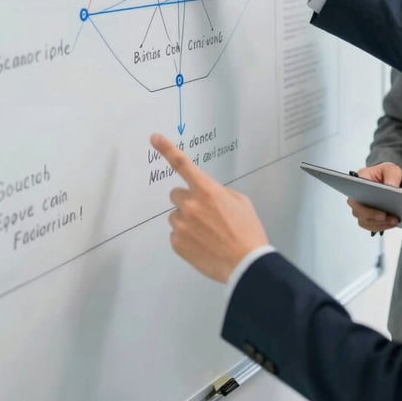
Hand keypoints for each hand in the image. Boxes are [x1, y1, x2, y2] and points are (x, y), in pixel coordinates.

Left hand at [151, 133, 268, 282]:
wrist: (245, 263)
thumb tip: (206, 195)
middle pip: (176, 194)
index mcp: (207, 190)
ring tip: (207, 234)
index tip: (153, 137)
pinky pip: (176, 234)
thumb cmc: (247, 229)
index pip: (183, 165)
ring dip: (187, 220)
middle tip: (205, 214)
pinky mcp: (176, 243)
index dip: (167, 149)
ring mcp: (181, 225)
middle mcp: (190, 204)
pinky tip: (203, 245)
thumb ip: (219, 193)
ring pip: (176, 215)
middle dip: (188, 200)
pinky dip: (187, 238)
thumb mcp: (240, 202)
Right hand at [346, 163, 401, 232]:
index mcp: (359, 181)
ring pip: (365, 221)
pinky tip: (392, 223)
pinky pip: (371, 225)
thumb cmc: (387, 171)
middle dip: (375, 218)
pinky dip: (381, 226)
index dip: (365, 209)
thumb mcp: (392, 170)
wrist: (389, 176)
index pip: (355, 197)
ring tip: (394, 220)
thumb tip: (392, 189)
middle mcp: (356, 195)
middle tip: (390, 217)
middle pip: (358, 212)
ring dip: (380, 224)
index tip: (381, 213)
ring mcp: (361, 207)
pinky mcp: (368, 215)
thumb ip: (391, 177)